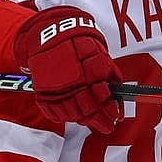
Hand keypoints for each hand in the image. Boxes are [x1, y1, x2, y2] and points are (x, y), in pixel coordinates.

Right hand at [13, 5, 122, 133]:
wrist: (52, 35)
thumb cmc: (79, 44)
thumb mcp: (100, 54)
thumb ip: (109, 75)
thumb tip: (118, 95)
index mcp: (89, 73)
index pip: (103, 99)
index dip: (111, 111)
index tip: (116, 117)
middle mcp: (73, 82)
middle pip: (88, 110)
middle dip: (100, 122)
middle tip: (107, 127)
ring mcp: (56, 89)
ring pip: (72, 114)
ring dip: (84, 121)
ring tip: (91, 121)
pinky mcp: (43, 91)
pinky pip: (53, 111)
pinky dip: (64, 117)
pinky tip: (73, 117)